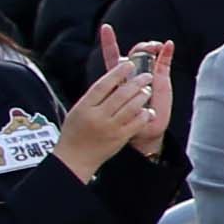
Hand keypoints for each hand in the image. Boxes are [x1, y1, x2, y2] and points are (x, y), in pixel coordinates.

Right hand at [54, 35, 168, 177]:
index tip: (129, 64)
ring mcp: (110, 128)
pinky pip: (137, 123)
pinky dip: (144, 114)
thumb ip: (94, 97)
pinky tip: (148, 109)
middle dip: (137, 82)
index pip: (103, 85)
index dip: (117, 73)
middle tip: (147, 75)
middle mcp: (97, 116)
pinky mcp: (120, 138)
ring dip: (143, 96)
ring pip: (132, 107)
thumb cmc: (75, 132)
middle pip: (121, 95)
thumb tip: (112, 79)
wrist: (74, 158)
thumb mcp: (78, 110)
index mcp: (84, 107)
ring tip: (147, 90)